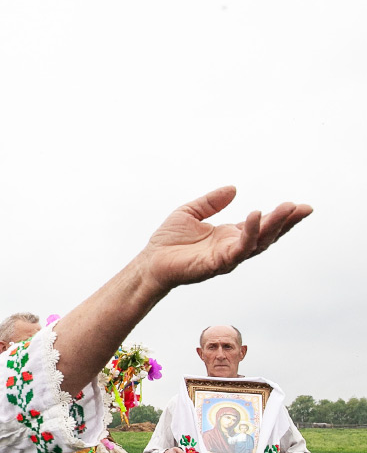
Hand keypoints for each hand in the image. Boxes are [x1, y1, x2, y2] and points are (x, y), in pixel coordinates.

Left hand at [137, 187, 311, 292]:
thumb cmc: (168, 241)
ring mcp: (227, 258)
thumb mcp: (191, 212)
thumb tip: (233, 189)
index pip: (261, 226)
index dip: (280, 217)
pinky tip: (254, 216)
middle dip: (286, 222)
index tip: (299, 206)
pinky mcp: (217, 264)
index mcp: (229, 236)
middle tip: (303, 208)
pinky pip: (238, 249)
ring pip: (258, 243)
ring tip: (287, 209)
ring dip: (274, 226)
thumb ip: (211, 201)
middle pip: (267, 236)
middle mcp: (232, 248)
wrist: (149, 262)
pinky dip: (249, 234)